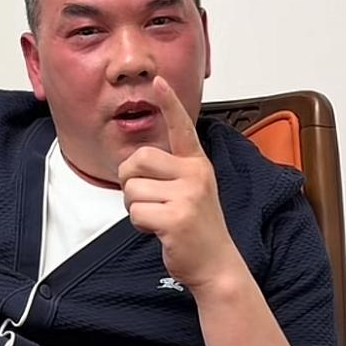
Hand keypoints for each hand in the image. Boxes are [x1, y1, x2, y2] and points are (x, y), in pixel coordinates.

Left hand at [118, 76, 235, 294]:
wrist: (216, 265)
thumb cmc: (196, 228)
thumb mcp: (190, 191)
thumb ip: (169, 173)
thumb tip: (132, 164)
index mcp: (197, 164)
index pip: (181, 127)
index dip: (169, 103)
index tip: (158, 81)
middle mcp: (195, 174)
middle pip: (137, 159)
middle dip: (130, 181)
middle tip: (149, 200)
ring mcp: (188, 196)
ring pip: (132, 189)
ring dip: (136, 208)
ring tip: (160, 218)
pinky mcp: (177, 218)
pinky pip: (136, 213)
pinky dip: (140, 225)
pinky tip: (160, 231)